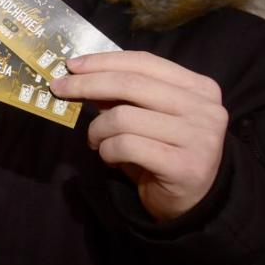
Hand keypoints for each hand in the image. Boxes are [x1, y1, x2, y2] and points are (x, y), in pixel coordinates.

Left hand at [49, 51, 227, 222]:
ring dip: (97, 129)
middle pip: (131, 84)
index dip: (104, 61)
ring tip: (96, 141)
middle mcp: (206, 109)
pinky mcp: (185, 166)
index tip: (72, 65)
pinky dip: (107, 151)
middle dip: (86, 85)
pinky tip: (110, 158)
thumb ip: (124, 94)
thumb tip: (81, 74)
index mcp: (200, 88)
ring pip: (123, 117)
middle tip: (59, 89)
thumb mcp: (147, 115)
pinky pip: (126, 146)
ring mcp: (199, 137)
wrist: (193, 202)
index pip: (144, 62)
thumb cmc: (165, 151)